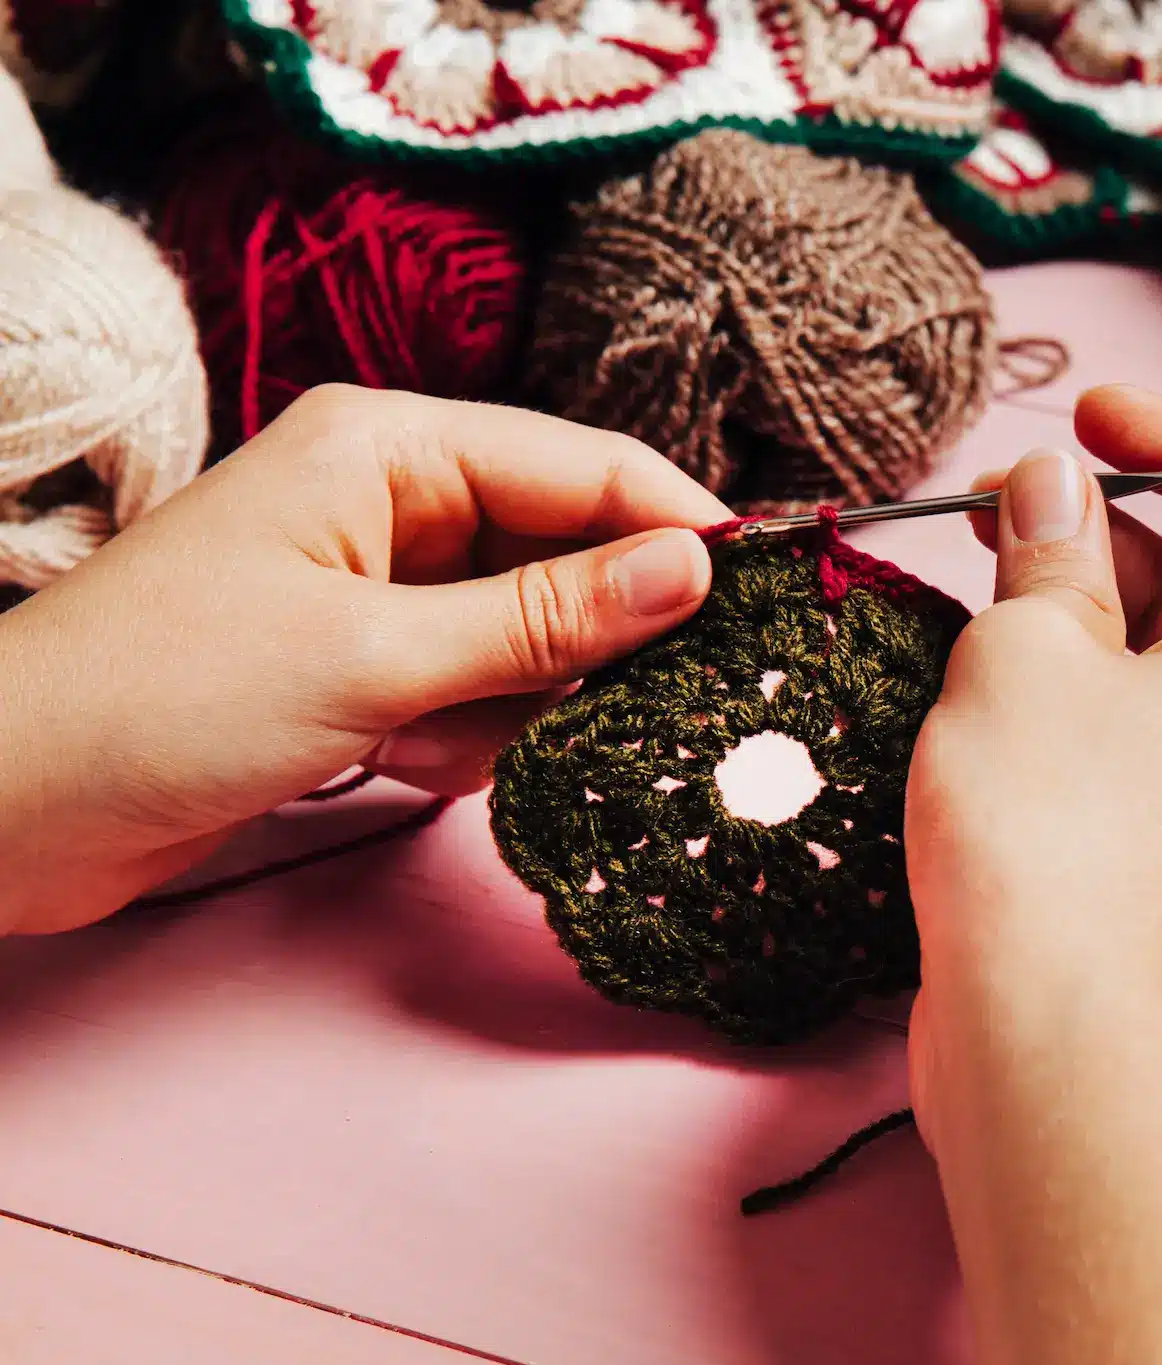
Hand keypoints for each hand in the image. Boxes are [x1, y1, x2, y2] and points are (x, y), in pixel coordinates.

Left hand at [0, 385, 728, 932]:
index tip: (772, 607)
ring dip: (520, 705)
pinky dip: (470, 739)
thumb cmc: (163, 701)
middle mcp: (392, 499)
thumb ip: (548, 619)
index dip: (683, 532)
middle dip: (593, 639)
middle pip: (570, 552)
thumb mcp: (378, 659)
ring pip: (534, 635)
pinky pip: (483, 691)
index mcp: (390, 446)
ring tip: (440, 745)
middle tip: (633, 712)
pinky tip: (403, 766)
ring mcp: (379, 585)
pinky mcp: (363, 665)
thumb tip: (697, 571)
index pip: (590, 467)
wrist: (6, 808)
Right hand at [903, 384, 1161, 1125]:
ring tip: (978, 592)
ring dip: (1090, 615)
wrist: (1058, 1049)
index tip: (1098, 423)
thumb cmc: (1057, 835)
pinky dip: (1083, 704)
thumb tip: (1053, 489)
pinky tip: (983, 703)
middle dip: (1123, 524)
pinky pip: (1150, 755)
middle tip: (1010, 504)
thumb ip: (1049, 552)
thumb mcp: (1031, 653)